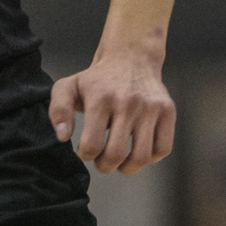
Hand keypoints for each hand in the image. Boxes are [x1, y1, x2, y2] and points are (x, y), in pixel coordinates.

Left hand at [49, 44, 175, 173]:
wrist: (130, 57)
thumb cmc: (96, 80)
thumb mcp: (68, 87)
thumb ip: (58, 111)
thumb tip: (64, 137)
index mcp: (100, 98)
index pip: (92, 145)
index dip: (86, 155)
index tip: (86, 149)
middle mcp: (127, 102)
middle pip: (115, 155)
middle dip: (104, 166)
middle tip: (101, 161)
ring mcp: (150, 107)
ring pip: (141, 156)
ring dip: (127, 168)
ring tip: (120, 162)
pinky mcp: (167, 110)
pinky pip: (163, 148)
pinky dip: (150, 158)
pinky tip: (138, 151)